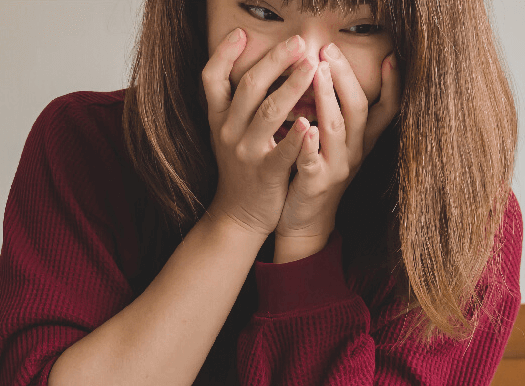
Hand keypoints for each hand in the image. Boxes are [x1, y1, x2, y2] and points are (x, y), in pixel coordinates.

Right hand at [200, 29, 317, 237]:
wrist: (237, 214)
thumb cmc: (240, 167)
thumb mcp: (227, 131)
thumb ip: (235, 101)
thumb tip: (252, 62)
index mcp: (218, 117)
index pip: (211, 78)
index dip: (223, 53)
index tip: (241, 32)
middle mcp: (228, 131)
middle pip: (249, 86)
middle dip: (276, 60)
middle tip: (299, 42)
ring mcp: (246, 152)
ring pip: (269, 112)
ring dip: (292, 86)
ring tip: (313, 66)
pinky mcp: (266, 174)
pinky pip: (282, 152)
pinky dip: (296, 138)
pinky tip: (311, 124)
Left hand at [274, 44, 401, 254]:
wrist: (305, 222)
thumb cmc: (317, 173)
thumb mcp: (337, 143)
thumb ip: (339, 113)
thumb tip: (335, 70)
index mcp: (361, 141)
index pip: (387, 110)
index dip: (393, 85)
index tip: (390, 57)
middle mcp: (354, 153)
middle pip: (358, 109)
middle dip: (345, 77)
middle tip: (330, 50)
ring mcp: (336, 169)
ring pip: (336, 129)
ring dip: (328, 99)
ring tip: (318, 73)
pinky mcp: (314, 184)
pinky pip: (313, 161)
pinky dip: (310, 143)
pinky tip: (305, 126)